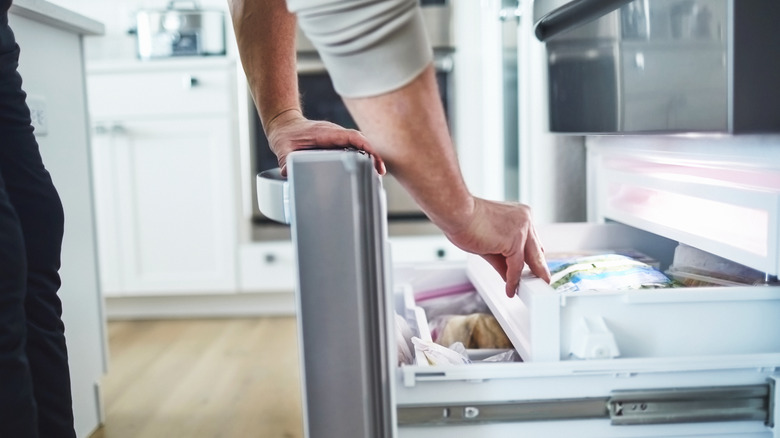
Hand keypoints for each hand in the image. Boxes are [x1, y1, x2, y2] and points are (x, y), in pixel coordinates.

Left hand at [265, 109, 385, 175]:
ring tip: (378, 172)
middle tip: (380, 171)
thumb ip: (285, 161)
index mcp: (325, 133)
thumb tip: (288, 173)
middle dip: (372, 154)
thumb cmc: (286, 135)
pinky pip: (353, 147)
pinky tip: (367, 169)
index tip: (373, 157)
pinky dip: (363, 156)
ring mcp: (337, 138)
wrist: (285, 125)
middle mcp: (334, 133)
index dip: (364, 146)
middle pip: (360, 141)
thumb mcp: (282, 149)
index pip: (350, 136)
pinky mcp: (337, 143)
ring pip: (359, 144)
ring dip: (370, 156)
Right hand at [442, 197, 550, 297]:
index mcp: (519, 215)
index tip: (533, 269)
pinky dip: (512, 279)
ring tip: (524, 290)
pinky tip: (510, 288)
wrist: (456, 212)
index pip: (531, 241)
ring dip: (526, 277)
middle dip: (538, 269)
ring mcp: (522, 229)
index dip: (532, 257)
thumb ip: (501, 259)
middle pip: (536, 250)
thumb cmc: (465, 220)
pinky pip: (516, 266)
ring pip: (529, 259)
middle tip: (541, 282)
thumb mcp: (489, 242)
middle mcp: (524, 220)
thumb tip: (508, 274)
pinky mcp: (514, 241)